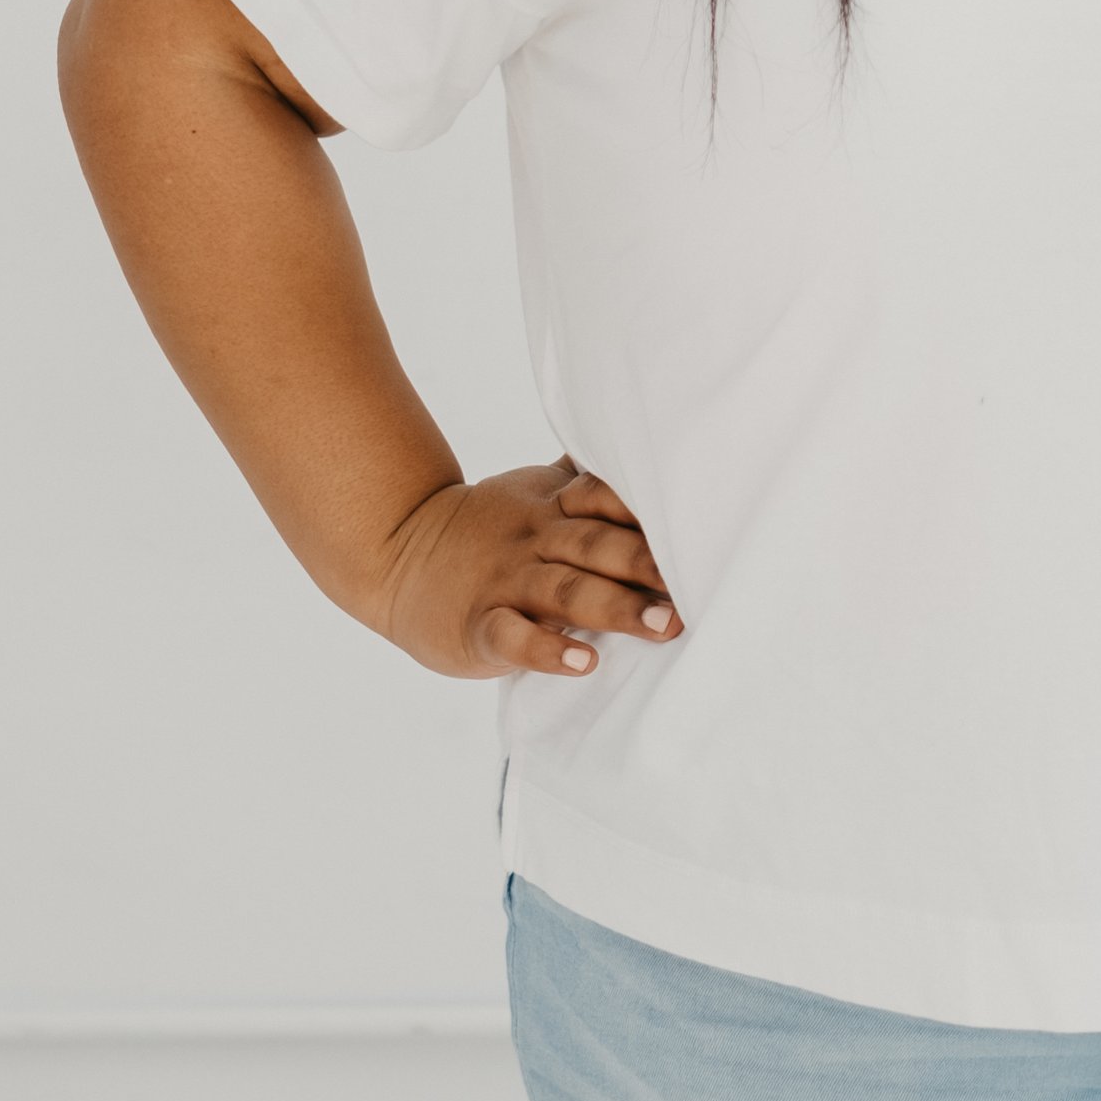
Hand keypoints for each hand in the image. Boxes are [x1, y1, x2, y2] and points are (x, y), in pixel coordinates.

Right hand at [375, 459, 683, 679]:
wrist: (397, 552)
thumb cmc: (487, 526)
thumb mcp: (534, 491)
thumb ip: (585, 474)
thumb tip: (643, 438)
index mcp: (554, 509)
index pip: (605, 501)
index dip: (649, 512)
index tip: (703, 525)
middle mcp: (536, 540)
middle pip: (597, 546)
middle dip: (648, 564)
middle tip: (698, 585)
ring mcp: (506, 582)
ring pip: (566, 590)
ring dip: (617, 607)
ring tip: (662, 625)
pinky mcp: (479, 625)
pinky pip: (514, 637)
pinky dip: (548, 649)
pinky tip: (583, 662)